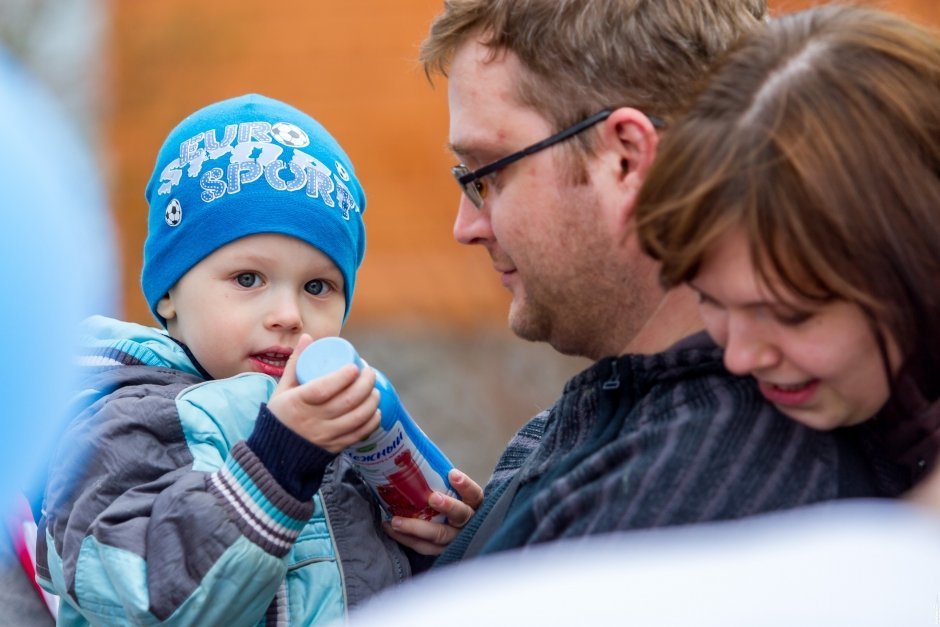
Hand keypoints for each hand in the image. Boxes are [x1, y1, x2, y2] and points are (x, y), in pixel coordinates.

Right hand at [266, 334, 380, 452]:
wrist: (277, 452)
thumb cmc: (281, 414)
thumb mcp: (283, 388)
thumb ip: (295, 362)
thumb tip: (308, 337)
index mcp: (297, 403)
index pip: (324, 389)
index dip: (343, 377)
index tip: (355, 366)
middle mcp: (312, 421)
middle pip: (346, 401)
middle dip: (365, 384)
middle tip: (369, 372)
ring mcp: (325, 436)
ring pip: (356, 418)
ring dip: (371, 402)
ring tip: (374, 390)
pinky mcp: (334, 448)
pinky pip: (358, 435)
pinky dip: (371, 422)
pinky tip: (375, 411)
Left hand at [382, 469, 483, 554]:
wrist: (454, 530)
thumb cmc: (448, 499)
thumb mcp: (451, 489)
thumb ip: (439, 476)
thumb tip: (410, 448)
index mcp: (474, 505)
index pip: (474, 494)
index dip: (465, 485)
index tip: (452, 474)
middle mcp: (469, 524)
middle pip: (460, 516)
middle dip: (447, 506)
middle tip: (431, 497)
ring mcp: (455, 540)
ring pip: (439, 536)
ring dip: (416, 528)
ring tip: (395, 520)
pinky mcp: (441, 552)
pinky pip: (424, 547)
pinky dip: (406, 538)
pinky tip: (389, 527)